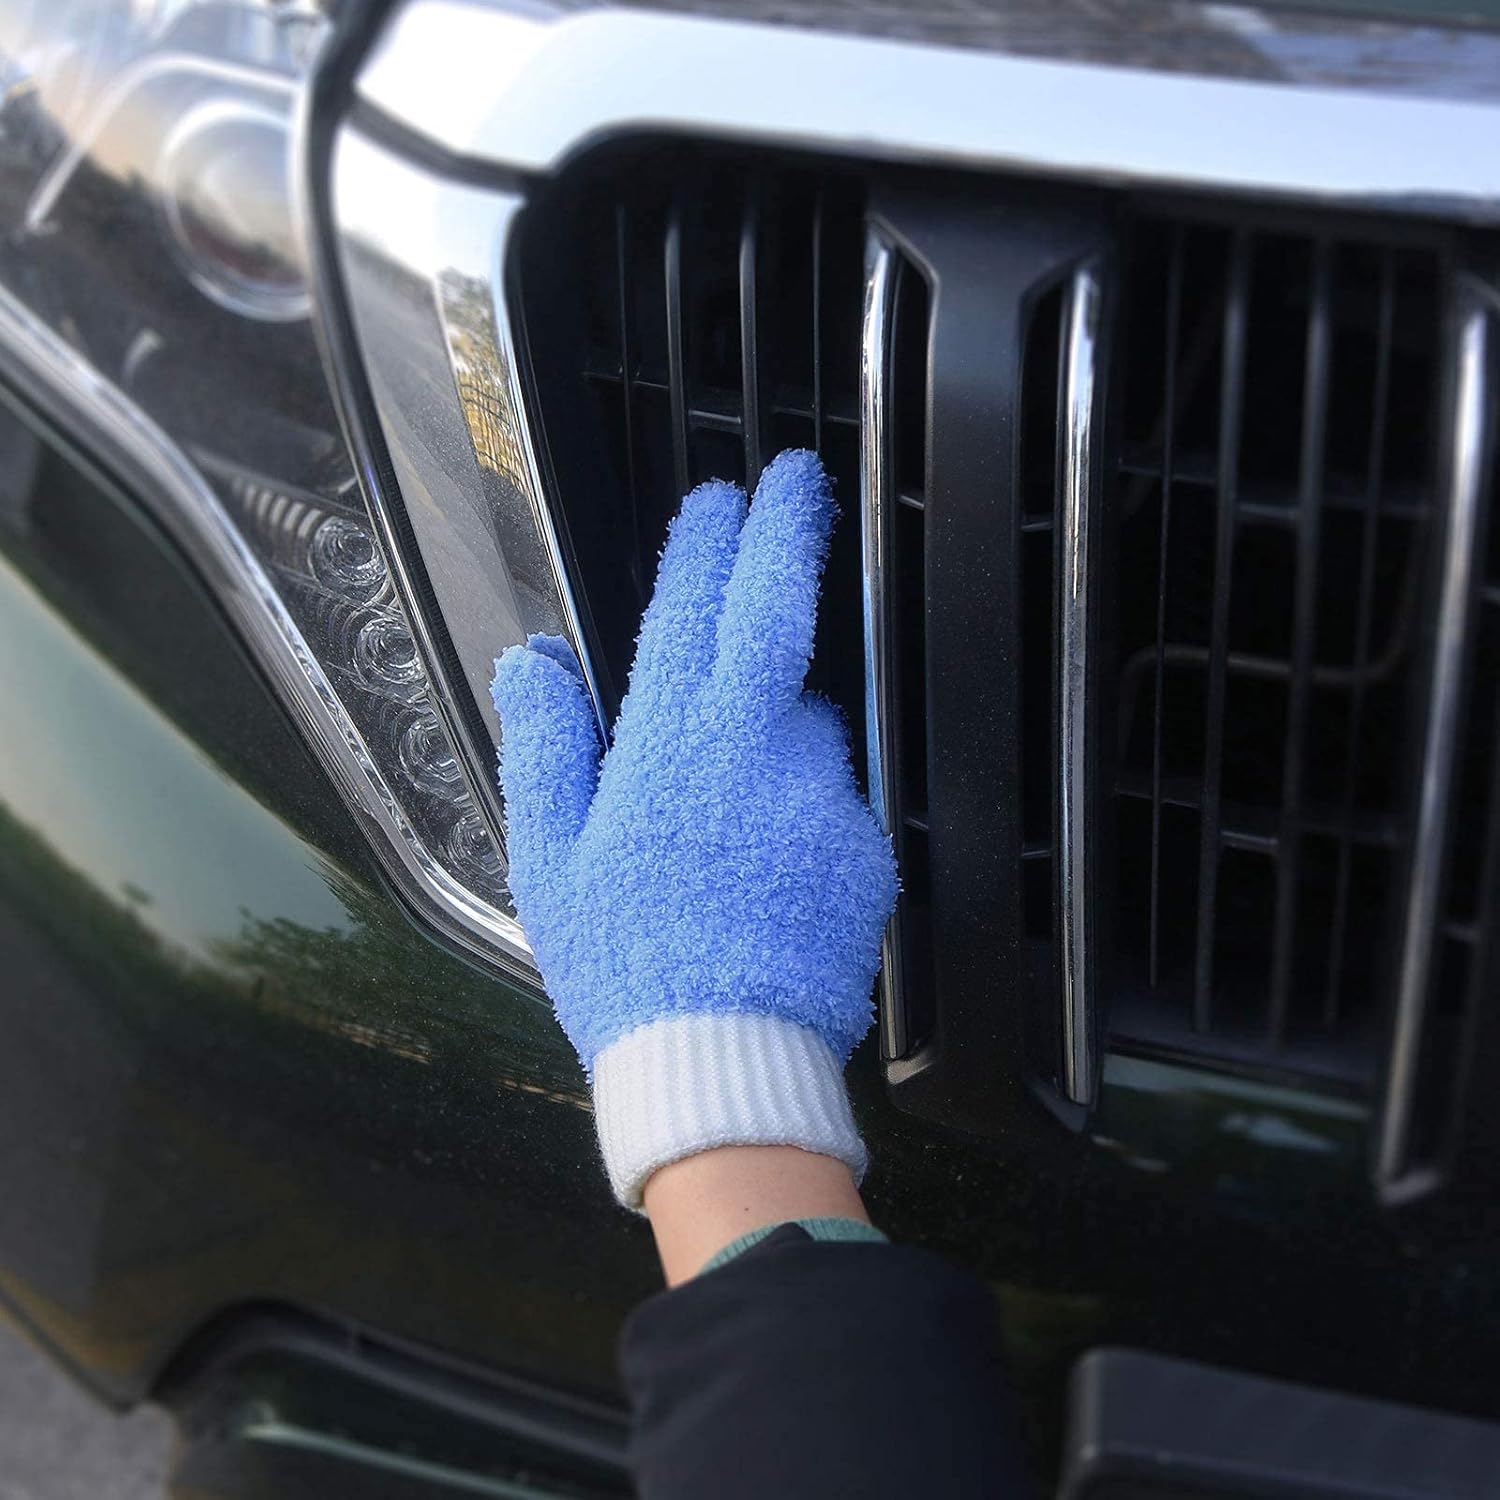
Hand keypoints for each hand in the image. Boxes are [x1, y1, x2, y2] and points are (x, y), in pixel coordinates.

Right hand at [491, 450, 896, 1206]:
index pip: (691, 606)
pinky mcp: (866, 843)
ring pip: (812, 716)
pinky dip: (807, 800)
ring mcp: (823, 790)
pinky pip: (836, 794)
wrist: (722, 1056)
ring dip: (784, 716)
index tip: (717, 497)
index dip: (704, 541)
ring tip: (736, 796)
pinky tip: (772, 857)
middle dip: (786, 530)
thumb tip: (535, 659)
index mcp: (671, 741)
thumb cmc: (622, 959)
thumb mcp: (551, 855)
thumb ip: (546, 742)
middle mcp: (757, 745)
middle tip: (796, 483)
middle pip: (780, 607)